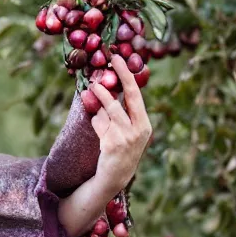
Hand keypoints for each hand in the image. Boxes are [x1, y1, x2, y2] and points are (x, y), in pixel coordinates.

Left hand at [89, 55, 152, 191]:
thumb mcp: (124, 131)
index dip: (127, 76)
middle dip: (121, 76)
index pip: (137, 95)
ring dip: (100, 95)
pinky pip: (99, 123)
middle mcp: (139, 129)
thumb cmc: (119, 150)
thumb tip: (105, 90)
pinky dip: (95, 120)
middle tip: (109, 60)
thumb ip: (118, 114)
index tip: (118, 59)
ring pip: (110, 109)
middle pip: (130, 96)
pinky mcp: (112, 143)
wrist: (115, 176)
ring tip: (91, 86)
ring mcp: (126, 136)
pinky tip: (94, 119)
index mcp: (144, 124)